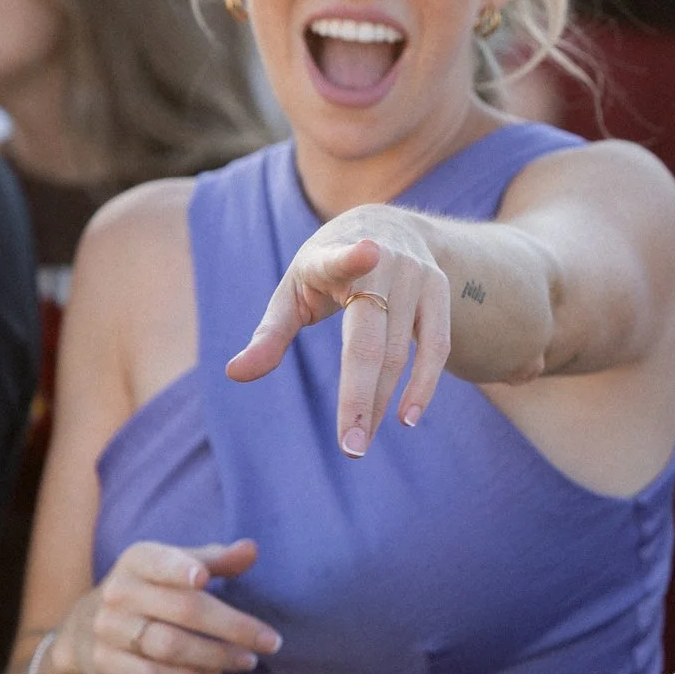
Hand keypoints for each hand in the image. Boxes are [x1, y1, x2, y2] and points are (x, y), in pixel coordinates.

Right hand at [51, 539, 280, 673]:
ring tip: (247, 660)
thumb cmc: (153, 586)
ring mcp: (108, 629)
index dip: (180, 568)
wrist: (89, 623)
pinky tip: (213, 672)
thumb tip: (251, 550)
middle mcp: (119, 592)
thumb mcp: (177, 564)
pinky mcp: (105, 661)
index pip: (160, 562)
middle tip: (270, 642)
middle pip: (181, 611)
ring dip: (215, 657)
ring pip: (168, 647)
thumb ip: (215, 559)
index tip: (204, 578)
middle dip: (231, 628)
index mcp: (138, 560)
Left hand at [225, 203, 456, 455]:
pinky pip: (436, 345)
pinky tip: (407, 417)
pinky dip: (424, 384)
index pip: (341, 258)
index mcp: (332, 258)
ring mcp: (415, 275)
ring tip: (361, 443)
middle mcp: (382, 262)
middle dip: (360, 395)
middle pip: (370, 339)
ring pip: (400, 350)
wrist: (387, 226)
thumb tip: (235, 374)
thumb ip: (269, 334)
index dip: (353, 256)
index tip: (367, 251)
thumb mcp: (293, 293)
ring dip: (383, 401)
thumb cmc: (324, 271)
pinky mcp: (439, 289)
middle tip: (350, 448)